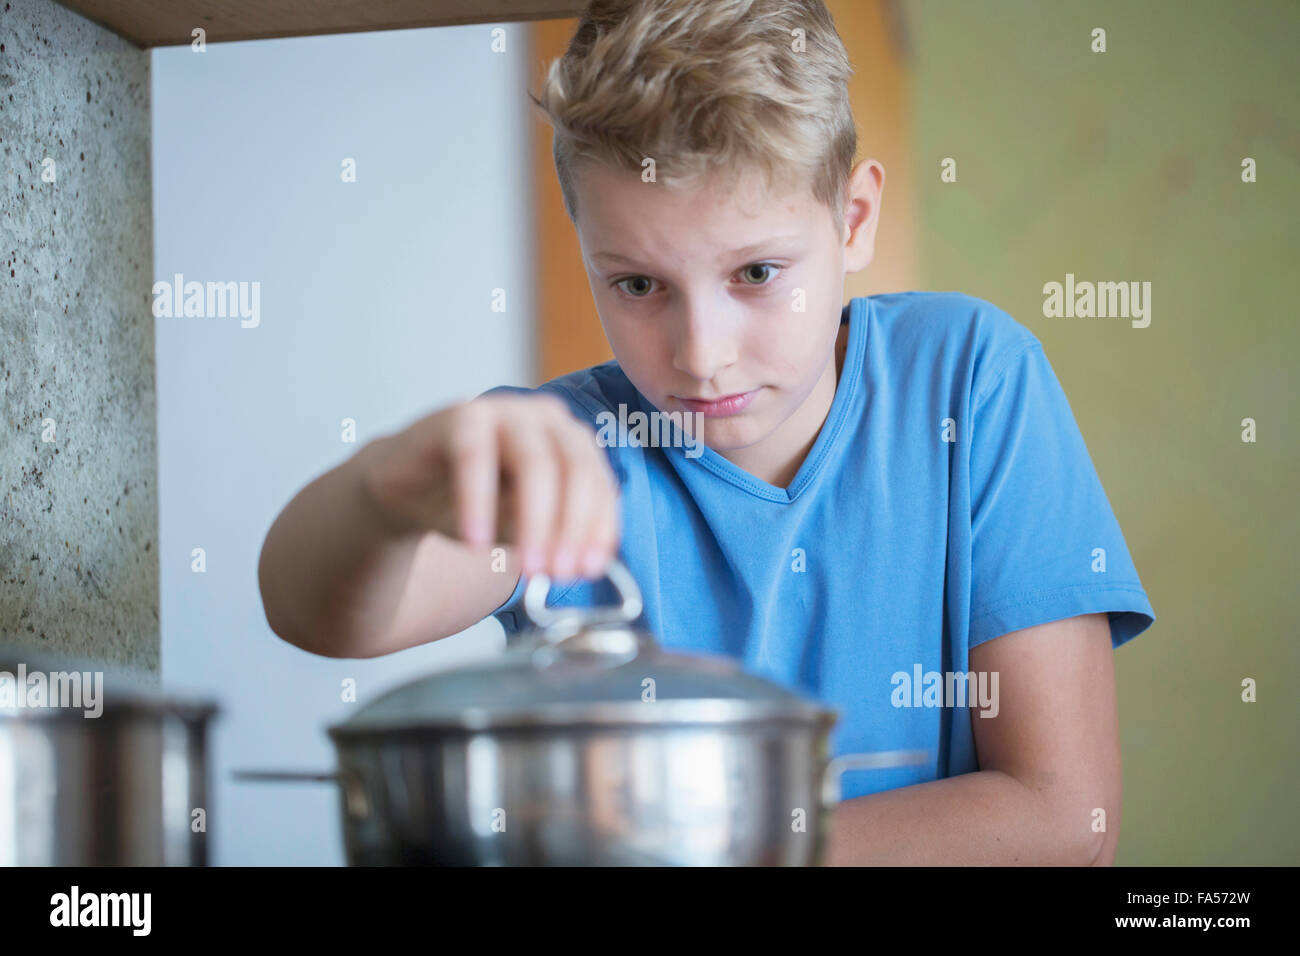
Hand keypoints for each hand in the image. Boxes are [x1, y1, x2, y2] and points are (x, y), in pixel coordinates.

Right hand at [360, 393, 620, 578]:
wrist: (406, 490)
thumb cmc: (471, 504)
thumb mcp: (520, 528)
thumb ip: (553, 538)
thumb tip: (583, 563)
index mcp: (572, 443)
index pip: (601, 484)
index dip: (599, 529)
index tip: (588, 569)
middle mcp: (546, 420)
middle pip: (576, 471)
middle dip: (571, 527)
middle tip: (557, 572)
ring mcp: (506, 411)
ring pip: (535, 463)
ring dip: (536, 520)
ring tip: (527, 565)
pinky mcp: (460, 415)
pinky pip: (474, 457)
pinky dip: (478, 503)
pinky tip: (475, 541)